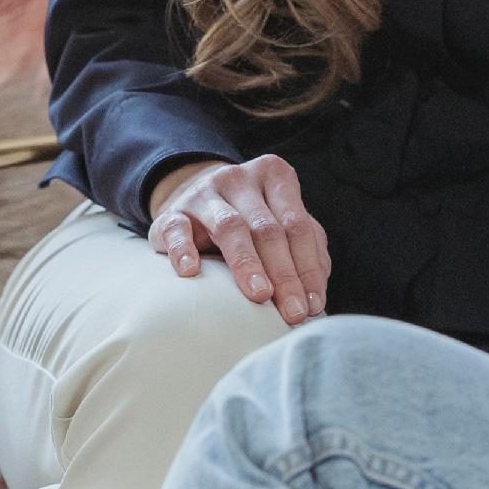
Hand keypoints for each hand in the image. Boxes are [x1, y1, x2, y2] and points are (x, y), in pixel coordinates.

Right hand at [148, 155, 329, 326]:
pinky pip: (177, 230)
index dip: (307, 266)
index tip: (313, 304)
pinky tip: (192, 272)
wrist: (194, 198)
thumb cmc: (249, 218)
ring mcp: (204, 194)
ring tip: (260, 295)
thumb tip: (317, 291)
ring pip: (230, 227)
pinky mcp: (172, 214)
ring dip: (247, 264)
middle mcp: (240, 179)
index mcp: (275, 176)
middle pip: (267, 229)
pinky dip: (183, 251)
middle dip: (284, 274)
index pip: (297, 224)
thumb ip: (307, 248)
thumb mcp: (282, 222)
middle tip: (293, 312)